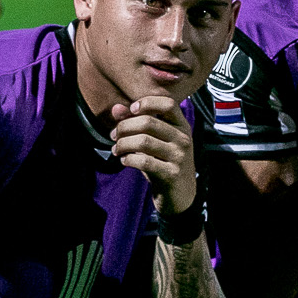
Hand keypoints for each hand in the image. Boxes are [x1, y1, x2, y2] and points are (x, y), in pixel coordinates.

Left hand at [110, 96, 198, 215]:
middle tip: (114, 136)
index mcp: (181, 126)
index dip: (148, 102)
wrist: (180, 195)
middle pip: (148, 122)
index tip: (132, 110)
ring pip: (143, 141)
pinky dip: (128, 159)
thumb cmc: (163, 162)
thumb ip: (135, 122)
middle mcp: (183, 138)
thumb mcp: (153, 140)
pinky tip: (124, 161)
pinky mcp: (171, 174)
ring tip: (116, 150)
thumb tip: (115, 108)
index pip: (168, 103)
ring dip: (122, 144)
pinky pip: (144, 161)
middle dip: (124, 127)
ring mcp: (179, 156)